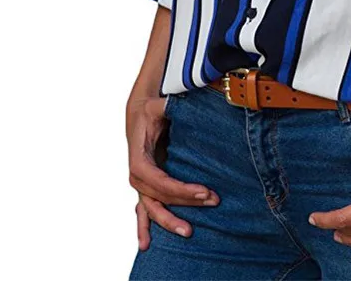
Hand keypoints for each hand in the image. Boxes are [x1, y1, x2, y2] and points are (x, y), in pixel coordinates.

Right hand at [126, 91, 218, 249]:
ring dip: (169, 221)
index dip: (180, 189)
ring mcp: (141, 183)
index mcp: (139, 158)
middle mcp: (138, 174)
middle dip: (186, 202)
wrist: (140, 112)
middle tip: (213, 201)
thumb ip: (167, 107)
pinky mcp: (146, 186)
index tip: (203, 191)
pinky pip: (144, 210)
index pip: (158, 180)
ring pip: (153, 208)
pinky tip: (146, 244)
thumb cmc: (152, 110)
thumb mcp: (159, 106)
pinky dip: (144, 227)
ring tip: (189, 232)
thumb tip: (176, 105)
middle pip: (160, 196)